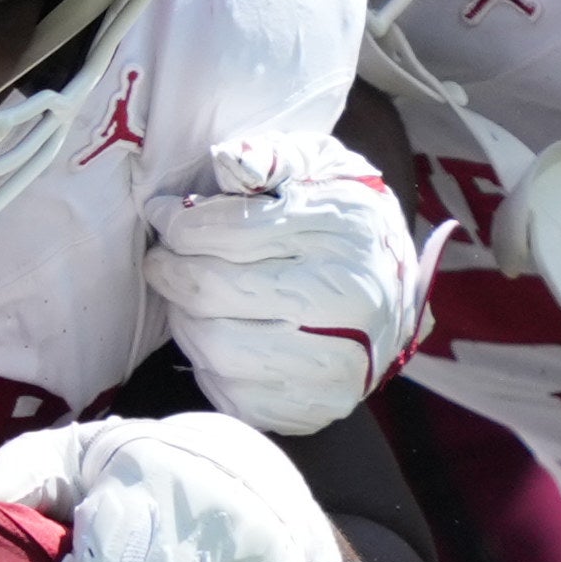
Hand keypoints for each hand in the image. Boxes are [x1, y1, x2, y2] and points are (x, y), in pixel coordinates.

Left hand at [138, 133, 430, 433]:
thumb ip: (271, 156)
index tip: (162, 215)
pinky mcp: (319, 405)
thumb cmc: (343, 219)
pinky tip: (219, 336)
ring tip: (186, 297)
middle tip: (162, 259)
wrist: (398, 290)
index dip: (177, 223)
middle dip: (170, 272)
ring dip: (183, 320)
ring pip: (214, 348)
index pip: (230, 232)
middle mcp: (347, 301)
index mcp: (344, 232)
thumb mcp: (319, 166)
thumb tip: (226, 162)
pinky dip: (209, 368)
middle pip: (212, 292)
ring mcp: (337, 362)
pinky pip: (233, 395)